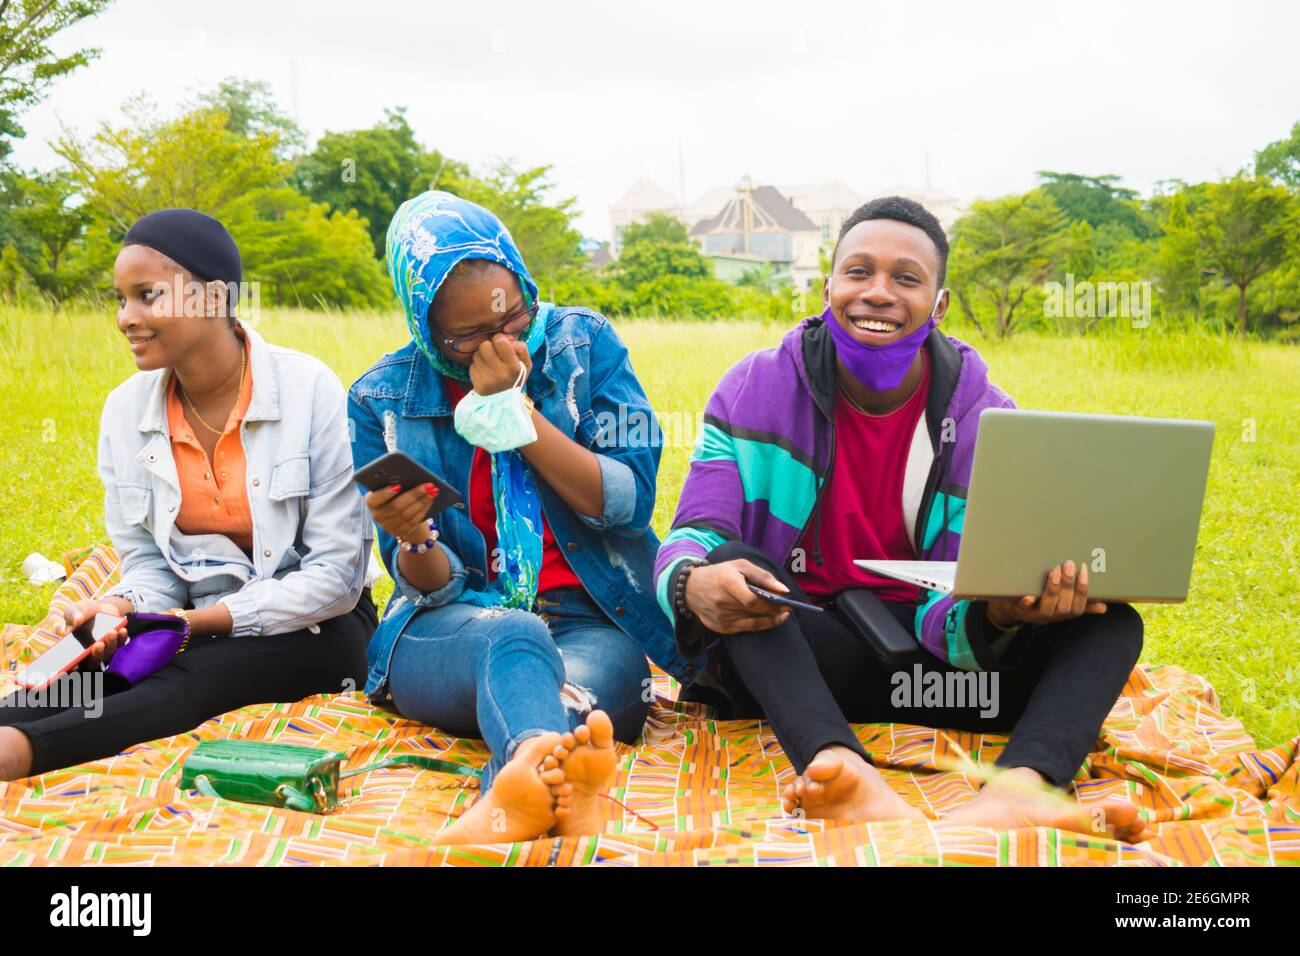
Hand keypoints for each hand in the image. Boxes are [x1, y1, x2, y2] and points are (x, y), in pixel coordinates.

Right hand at [53, 599, 128, 663]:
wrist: (101, 607)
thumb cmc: (83, 612)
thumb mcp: (74, 610)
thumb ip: (72, 615)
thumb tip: (76, 621)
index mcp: (72, 650)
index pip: (70, 665)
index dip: (71, 668)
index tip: (74, 665)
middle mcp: (87, 654)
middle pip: (92, 662)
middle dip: (96, 655)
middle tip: (98, 644)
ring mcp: (103, 650)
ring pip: (107, 655)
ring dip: (110, 645)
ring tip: (111, 632)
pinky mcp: (115, 644)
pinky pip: (120, 645)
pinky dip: (121, 638)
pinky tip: (122, 630)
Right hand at [365, 482, 439, 544]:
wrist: (399, 513)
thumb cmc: (396, 494)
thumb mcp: (393, 487)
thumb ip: (396, 482)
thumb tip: (411, 475)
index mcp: (371, 501)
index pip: (375, 499)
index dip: (385, 493)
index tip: (398, 485)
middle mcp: (377, 515)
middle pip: (395, 506)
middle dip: (414, 495)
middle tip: (428, 485)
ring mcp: (387, 526)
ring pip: (406, 515)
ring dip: (422, 502)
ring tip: (433, 491)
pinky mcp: (399, 532)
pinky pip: (413, 522)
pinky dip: (424, 510)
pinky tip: (432, 500)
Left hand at [468, 334, 531, 395]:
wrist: (507, 403)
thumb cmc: (516, 378)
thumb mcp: (526, 364)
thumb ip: (521, 348)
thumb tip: (507, 339)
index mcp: (514, 367)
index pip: (500, 341)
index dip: (500, 339)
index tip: (502, 344)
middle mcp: (500, 374)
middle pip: (485, 345)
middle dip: (488, 347)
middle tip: (493, 353)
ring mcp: (487, 380)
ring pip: (476, 355)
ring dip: (482, 357)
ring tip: (490, 365)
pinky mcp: (477, 384)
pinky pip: (472, 366)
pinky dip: (477, 367)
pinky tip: (485, 373)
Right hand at [683, 559, 793, 633]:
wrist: (690, 588)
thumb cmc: (719, 574)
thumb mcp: (740, 565)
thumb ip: (763, 576)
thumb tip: (784, 590)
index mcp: (727, 583)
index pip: (753, 600)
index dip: (773, 604)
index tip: (787, 602)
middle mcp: (722, 602)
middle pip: (756, 612)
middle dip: (776, 611)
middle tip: (787, 607)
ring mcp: (721, 617)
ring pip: (754, 623)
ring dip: (771, 619)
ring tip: (781, 614)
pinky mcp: (721, 628)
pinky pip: (746, 629)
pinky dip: (760, 625)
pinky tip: (767, 619)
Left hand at [986, 560, 1106, 628]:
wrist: (1008, 607)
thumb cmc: (1038, 601)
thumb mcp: (1060, 602)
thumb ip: (1079, 603)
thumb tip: (1103, 607)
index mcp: (1063, 613)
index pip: (1078, 607)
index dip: (1083, 590)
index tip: (1084, 569)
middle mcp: (1050, 616)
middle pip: (1064, 607)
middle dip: (1068, 586)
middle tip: (1069, 564)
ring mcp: (1033, 614)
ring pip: (1047, 609)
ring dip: (1052, 590)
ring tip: (1055, 572)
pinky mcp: (1017, 610)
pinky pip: (1022, 610)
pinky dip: (1026, 603)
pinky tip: (1028, 596)